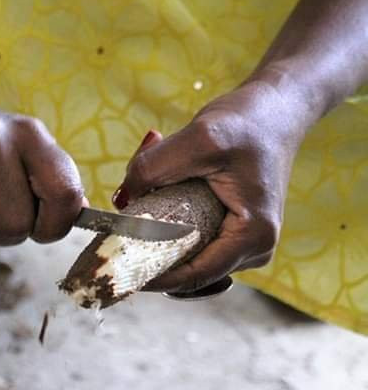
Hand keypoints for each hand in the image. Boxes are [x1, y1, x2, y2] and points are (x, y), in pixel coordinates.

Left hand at [113, 80, 306, 292]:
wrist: (274, 110)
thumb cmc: (246, 124)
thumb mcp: (198, 137)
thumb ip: (154, 168)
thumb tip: (121, 199)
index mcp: (252, 237)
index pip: (193, 277)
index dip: (151, 278)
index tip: (116, 270)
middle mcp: (252, 250)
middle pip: (187, 272)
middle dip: (148, 253)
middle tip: (115, 230)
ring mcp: (242, 246)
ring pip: (185, 256)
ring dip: (155, 236)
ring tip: (141, 197)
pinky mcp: (231, 234)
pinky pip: (189, 243)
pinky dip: (166, 226)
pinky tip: (155, 197)